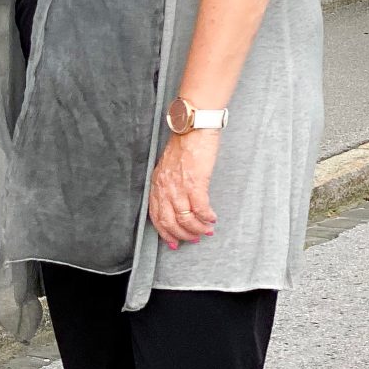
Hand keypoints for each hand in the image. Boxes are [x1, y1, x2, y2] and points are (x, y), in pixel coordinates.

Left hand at [148, 129, 219, 250]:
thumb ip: (169, 184)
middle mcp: (165, 186)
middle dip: (182, 235)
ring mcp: (179, 185)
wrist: (193, 126)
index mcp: (157, 183)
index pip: (156, 216)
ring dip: (197, 229)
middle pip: (169, 221)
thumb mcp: (168, 166)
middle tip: (194, 239)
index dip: (165, 233)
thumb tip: (177, 203)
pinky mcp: (195, 181)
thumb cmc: (184, 144)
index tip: (173, 243)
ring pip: (185, 218)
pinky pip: (200, 208)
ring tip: (206, 230)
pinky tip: (212, 219)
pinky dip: (206, 217)